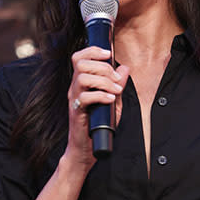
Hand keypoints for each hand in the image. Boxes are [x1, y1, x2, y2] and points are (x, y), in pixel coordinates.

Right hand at [66, 46, 129, 168]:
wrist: (88, 148)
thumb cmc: (99, 124)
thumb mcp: (114, 101)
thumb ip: (118, 85)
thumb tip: (125, 68)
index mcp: (82, 83)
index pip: (80, 58)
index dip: (92, 51)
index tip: (108, 53)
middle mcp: (75, 88)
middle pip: (81, 64)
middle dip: (102, 66)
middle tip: (116, 79)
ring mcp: (74, 100)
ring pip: (82, 78)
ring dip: (104, 81)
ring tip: (116, 91)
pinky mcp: (76, 112)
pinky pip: (84, 98)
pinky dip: (100, 96)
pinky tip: (111, 100)